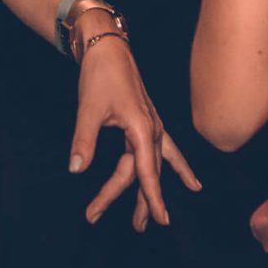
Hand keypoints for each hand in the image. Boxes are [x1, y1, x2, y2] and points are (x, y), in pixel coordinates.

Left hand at [69, 34, 200, 230]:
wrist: (107, 46)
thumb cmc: (100, 74)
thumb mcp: (88, 109)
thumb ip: (84, 141)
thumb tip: (76, 169)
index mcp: (141, 128)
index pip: (146, 172)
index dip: (151, 198)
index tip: (159, 221)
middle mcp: (153, 130)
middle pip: (142, 173)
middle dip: (131, 200)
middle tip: (108, 220)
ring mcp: (153, 126)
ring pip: (152, 167)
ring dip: (147, 192)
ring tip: (144, 220)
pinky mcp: (147, 123)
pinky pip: (165, 152)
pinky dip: (176, 168)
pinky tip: (192, 183)